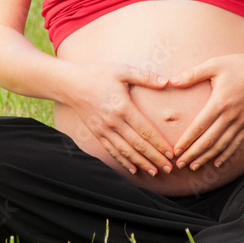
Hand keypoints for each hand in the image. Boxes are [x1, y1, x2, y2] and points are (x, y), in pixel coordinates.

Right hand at [64, 62, 173, 176]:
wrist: (71, 84)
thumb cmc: (99, 75)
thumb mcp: (123, 70)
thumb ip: (145, 77)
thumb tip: (166, 82)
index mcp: (122, 108)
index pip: (145, 130)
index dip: (159, 143)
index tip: (171, 153)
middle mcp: (113, 123)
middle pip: (138, 145)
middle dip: (155, 158)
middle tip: (169, 168)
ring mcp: (104, 130)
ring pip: (125, 152)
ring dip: (141, 163)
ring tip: (155, 172)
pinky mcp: (97, 134)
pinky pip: (112, 151)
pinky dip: (123, 161)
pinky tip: (134, 169)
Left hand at [169, 52, 243, 170]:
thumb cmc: (240, 65)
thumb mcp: (214, 64)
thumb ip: (193, 74)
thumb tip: (173, 81)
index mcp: (219, 102)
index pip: (199, 127)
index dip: (186, 141)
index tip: (175, 151)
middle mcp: (230, 116)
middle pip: (208, 141)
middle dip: (193, 154)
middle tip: (179, 164)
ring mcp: (241, 122)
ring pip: (221, 145)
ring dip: (206, 158)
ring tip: (194, 166)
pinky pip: (236, 143)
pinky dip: (226, 155)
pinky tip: (217, 163)